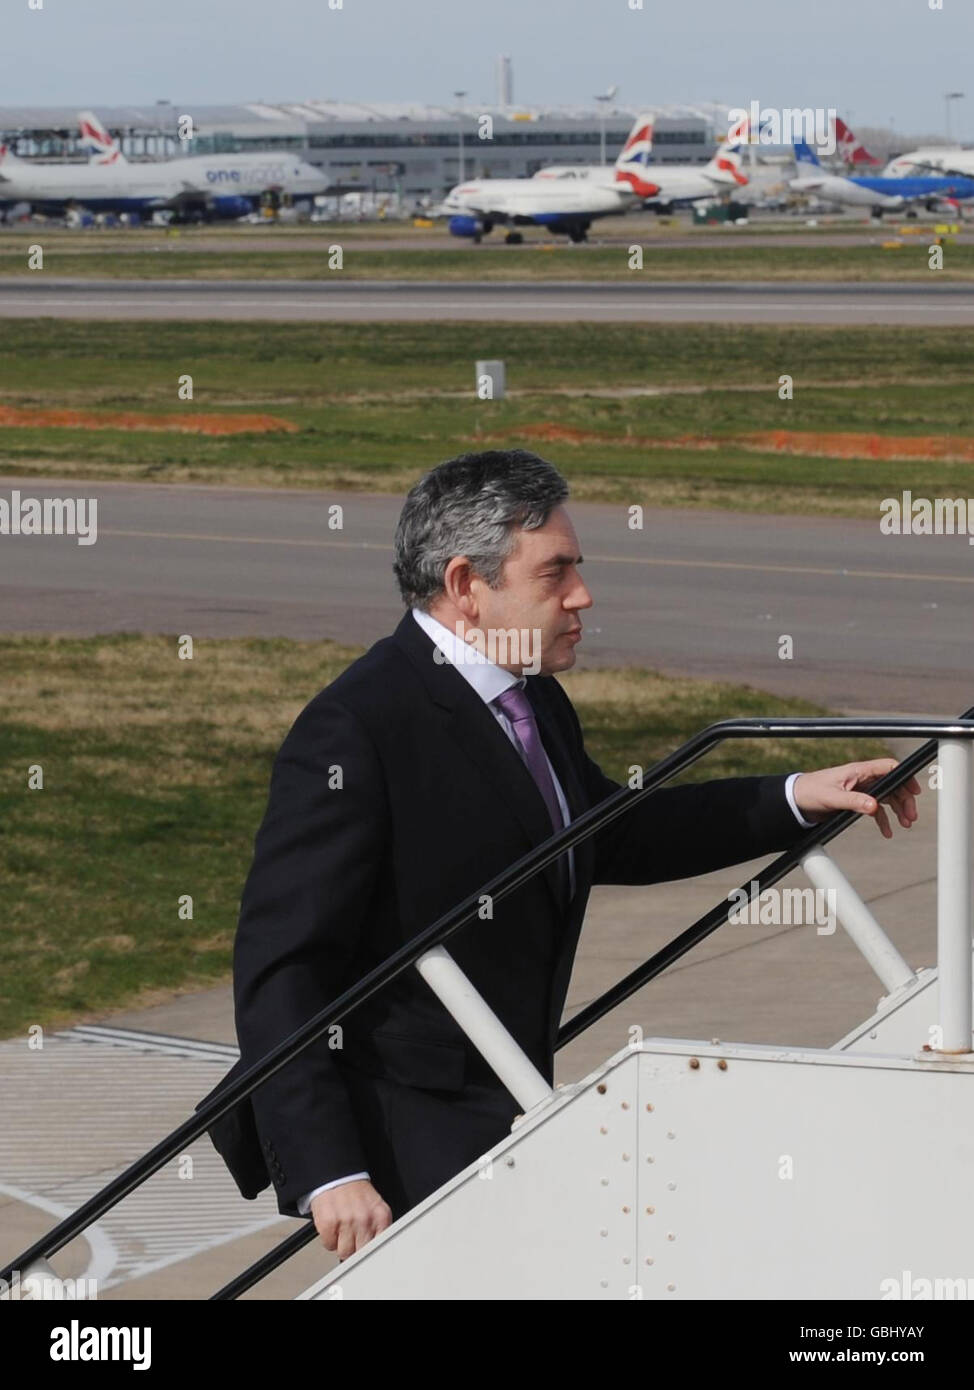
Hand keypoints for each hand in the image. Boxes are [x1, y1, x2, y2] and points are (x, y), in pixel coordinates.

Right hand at [310, 1180, 392, 1259]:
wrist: (337, 1176)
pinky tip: (333, 1224)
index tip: (366, 1254)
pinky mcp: (329, 1223)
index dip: (371, 1253)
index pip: (380, 1248)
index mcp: (381, 1216)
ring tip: (342, 1228)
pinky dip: (329, 1238)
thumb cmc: (356, 1194)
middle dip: (355, 1248)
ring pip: (344, 1252)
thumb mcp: (375, 1208)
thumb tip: (377, 1252)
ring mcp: (347, 1222)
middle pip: (360, 1254)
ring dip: (340, 1244)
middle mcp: (365, 1220)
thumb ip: (379, 1229)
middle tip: (351, 1237)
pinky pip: (329, 1245)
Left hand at [793, 759, 920, 838]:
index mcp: (858, 771)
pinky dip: (883, 820)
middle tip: (911, 817)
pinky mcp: (856, 802)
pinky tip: (888, 832)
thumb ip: (853, 801)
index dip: (905, 776)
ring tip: (905, 824)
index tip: (915, 791)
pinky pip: (875, 810)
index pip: (889, 768)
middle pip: (892, 785)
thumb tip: (874, 806)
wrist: (796, 801)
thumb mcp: (832, 797)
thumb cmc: (810, 791)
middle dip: (904, 799)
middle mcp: (862, 779)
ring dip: (897, 810)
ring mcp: (861, 790)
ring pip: (886, 798)